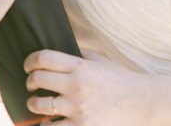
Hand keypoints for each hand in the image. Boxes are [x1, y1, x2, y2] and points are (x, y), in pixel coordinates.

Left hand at [24, 50, 150, 125]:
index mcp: (81, 66)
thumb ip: (78, 56)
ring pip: (38, 105)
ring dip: (33, 105)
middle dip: (30, 83)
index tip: (28, 67)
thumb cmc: (120, 80)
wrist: (142, 103)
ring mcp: (78, 108)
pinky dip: (46, 125)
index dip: (30, 61)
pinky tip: (49, 121)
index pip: (44, 58)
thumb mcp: (100, 60)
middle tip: (31, 86)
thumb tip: (57, 52)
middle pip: (37, 79)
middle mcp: (77, 86)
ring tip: (36, 104)